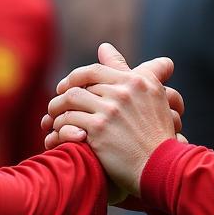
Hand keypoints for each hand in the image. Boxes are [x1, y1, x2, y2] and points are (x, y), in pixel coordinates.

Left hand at [41, 46, 184, 147]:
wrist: (161, 167)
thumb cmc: (158, 135)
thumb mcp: (154, 96)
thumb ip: (138, 71)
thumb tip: (105, 47)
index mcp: (136, 81)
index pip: (94, 70)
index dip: (75, 77)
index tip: (67, 87)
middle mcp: (123, 91)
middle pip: (79, 85)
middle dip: (62, 95)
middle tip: (55, 106)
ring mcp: (110, 110)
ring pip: (70, 100)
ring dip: (56, 110)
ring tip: (52, 120)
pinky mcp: (98, 129)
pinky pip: (67, 121)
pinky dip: (58, 127)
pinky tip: (56, 135)